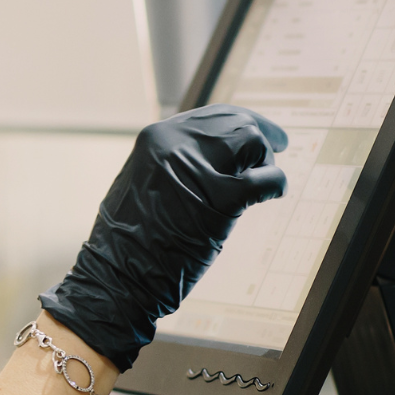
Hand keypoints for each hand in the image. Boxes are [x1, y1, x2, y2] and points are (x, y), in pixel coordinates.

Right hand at [37, 105, 287, 369]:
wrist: (118, 278)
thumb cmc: (129, 242)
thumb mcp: (144, 183)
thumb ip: (173, 163)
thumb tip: (213, 154)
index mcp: (154, 138)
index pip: (211, 116)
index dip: (240, 122)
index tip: (258, 132)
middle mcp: (173, 144)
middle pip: (235, 122)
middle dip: (260, 136)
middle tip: (276, 149)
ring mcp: (194, 170)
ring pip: (251, 142)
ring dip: (265, 160)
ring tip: (261, 181)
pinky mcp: (217, 201)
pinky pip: (263, 179)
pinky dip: (276, 183)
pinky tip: (275, 192)